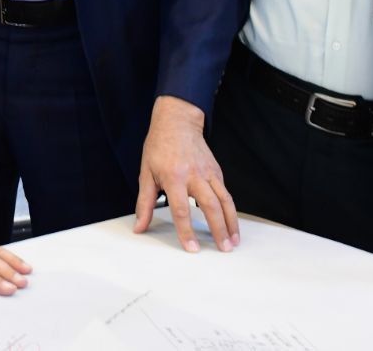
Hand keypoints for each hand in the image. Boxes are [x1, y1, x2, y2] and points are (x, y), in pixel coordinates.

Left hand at [133, 95, 238, 252]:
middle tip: (223, 249)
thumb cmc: (159, 147)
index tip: (192, 248)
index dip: (186, 231)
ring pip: (225, 200)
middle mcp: (194, 175)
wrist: (177, 122)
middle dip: (218, 230)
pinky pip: (226, 193)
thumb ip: (144, 203)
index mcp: (173, 177)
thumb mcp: (146, 173)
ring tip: (234, 242)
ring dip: (231, 223)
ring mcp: (208, 172)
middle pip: (210, 206)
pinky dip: (230, 210)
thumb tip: (139, 227)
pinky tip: (231, 223)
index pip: (181, 209)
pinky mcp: (217, 171)